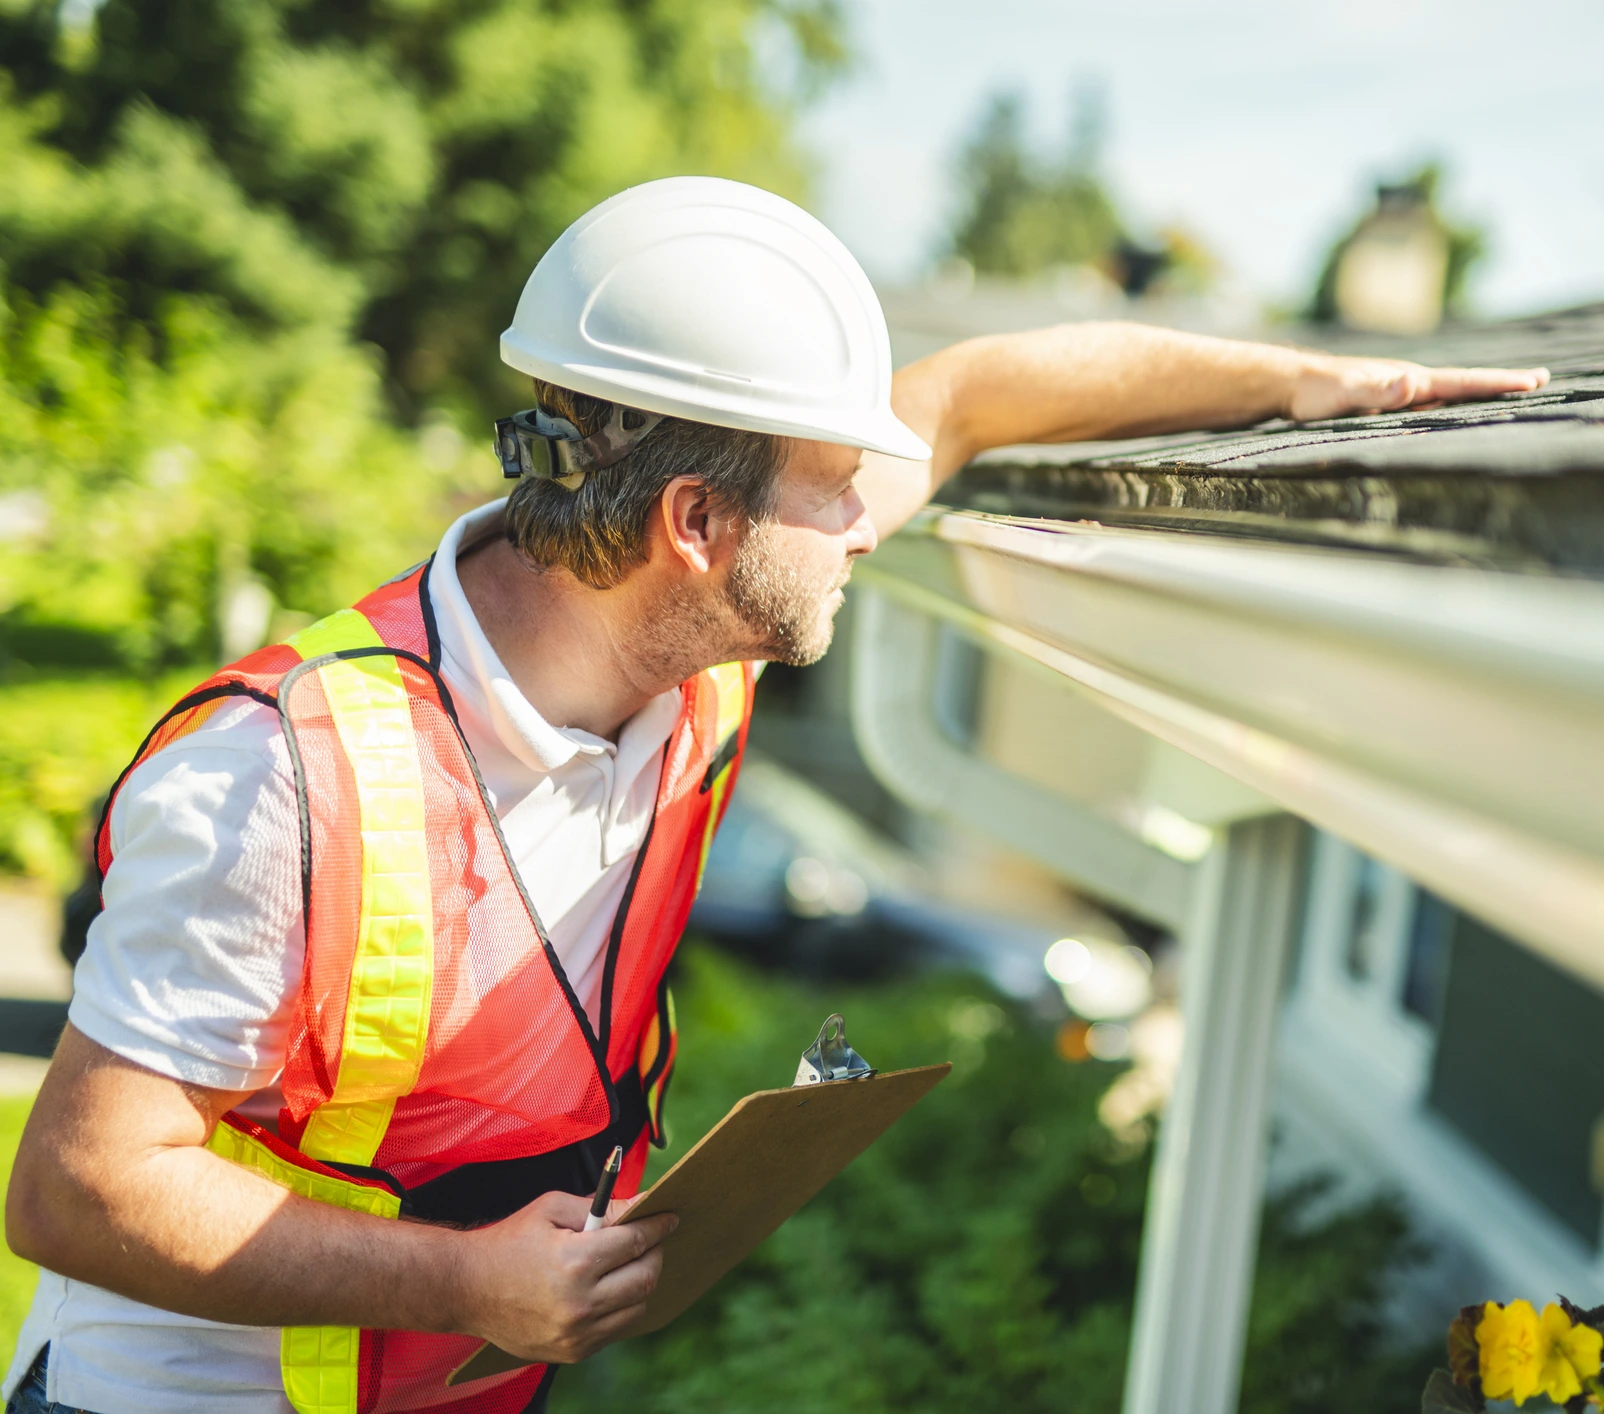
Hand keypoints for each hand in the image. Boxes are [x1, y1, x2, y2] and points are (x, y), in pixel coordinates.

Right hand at [454, 1190, 675, 1363]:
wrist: (466, 1288)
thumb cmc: (509, 1241)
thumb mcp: (551, 1209)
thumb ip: (600, 1207)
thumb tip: (638, 1206)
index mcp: (575, 1262)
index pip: (635, 1242)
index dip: (657, 1226)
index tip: (670, 1218)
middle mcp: (580, 1303)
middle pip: (644, 1278)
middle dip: (655, 1253)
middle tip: (653, 1240)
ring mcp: (576, 1334)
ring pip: (637, 1308)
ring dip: (641, 1283)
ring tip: (632, 1264)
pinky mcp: (571, 1353)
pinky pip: (616, 1329)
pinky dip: (622, 1308)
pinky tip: (613, 1289)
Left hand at [1287, 354, 1547, 422]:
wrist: (1288, 383)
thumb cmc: (1314, 393)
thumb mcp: (1345, 394)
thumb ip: (1378, 391)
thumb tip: (1412, 384)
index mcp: (1408, 380)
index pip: (1462, 381)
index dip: (1497, 383)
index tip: (1533, 380)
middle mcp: (1408, 382)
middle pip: (1462, 383)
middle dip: (1499, 383)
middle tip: (1540, 380)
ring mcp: (1396, 390)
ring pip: (1446, 392)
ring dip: (1476, 392)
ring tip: (1506, 392)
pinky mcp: (1383, 400)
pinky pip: (1425, 402)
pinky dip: (1447, 402)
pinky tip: (1451, 408)